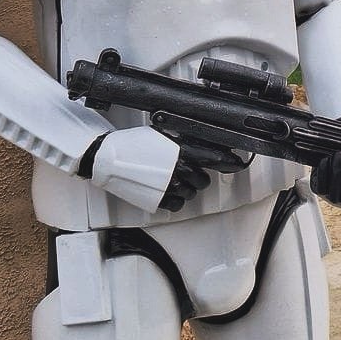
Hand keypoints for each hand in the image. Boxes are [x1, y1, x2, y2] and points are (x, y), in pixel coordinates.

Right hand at [81, 126, 212, 214]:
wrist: (109, 159)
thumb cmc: (132, 144)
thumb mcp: (162, 134)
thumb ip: (182, 141)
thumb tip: (198, 143)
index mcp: (181, 150)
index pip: (213, 157)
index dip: (225, 161)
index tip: (231, 162)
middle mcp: (179, 169)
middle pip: (203, 179)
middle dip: (198, 176)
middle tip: (188, 172)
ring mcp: (170, 186)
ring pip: (192, 194)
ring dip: (187, 188)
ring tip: (173, 180)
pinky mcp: (159, 200)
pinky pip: (178, 205)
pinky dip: (176, 200)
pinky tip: (168, 192)